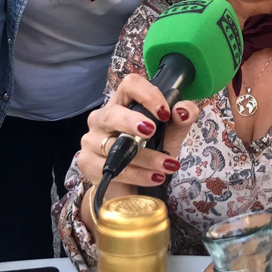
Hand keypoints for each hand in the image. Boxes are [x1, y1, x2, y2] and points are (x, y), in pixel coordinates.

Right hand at [79, 73, 200, 190]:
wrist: (132, 186)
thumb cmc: (149, 152)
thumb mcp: (170, 135)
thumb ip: (181, 119)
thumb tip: (183, 110)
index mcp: (122, 103)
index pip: (130, 85)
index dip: (147, 95)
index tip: (164, 112)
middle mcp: (102, 118)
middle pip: (113, 113)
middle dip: (132, 122)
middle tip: (152, 131)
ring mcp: (92, 140)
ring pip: (115, 146)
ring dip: (146, 157)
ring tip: (168, 165)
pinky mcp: (88, 163)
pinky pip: (114, 168)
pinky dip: (138, 174)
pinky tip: (155, 177)